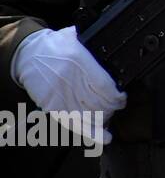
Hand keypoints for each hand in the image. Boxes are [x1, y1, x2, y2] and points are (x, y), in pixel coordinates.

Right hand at [13, 26, 124, 143]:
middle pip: (100, 103)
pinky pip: (73, 122)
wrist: (29, 54)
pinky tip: (103, 138)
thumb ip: (93, 47)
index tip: (122, 99)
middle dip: (111, 109)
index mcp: (80, 62)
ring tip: (108, 124)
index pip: (105, 86)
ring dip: (102, 121)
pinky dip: (89, 132)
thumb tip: (113, 51)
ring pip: (89, 115)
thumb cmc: (55, 46)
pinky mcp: (52, 106)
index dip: (117, 96)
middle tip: (116, 108)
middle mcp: (71, 80)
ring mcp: (61, 95)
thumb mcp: (75, 39)